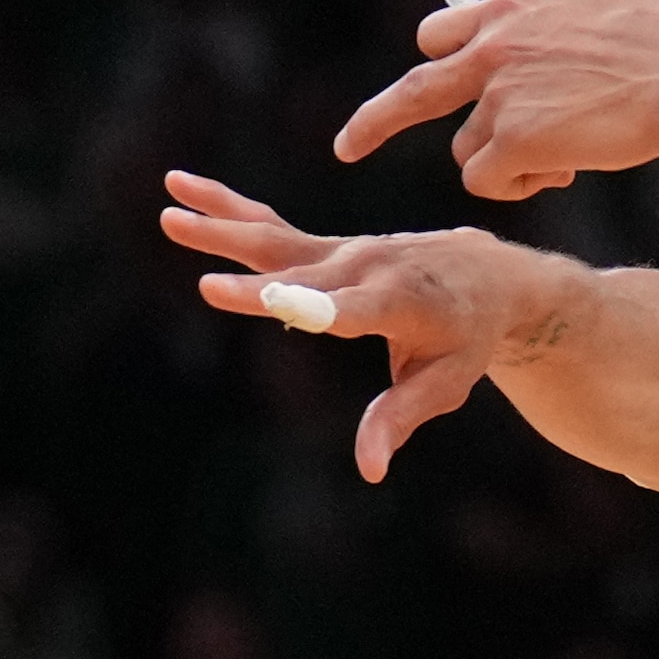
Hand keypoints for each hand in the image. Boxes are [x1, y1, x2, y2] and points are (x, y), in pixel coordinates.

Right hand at [158, 184, 591, 483]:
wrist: (487, 276)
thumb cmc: (465, 339)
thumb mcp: (445, 384)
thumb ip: (400, 419)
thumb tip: (369, 469)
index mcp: (398, 301)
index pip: (342, 308)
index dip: (304, 306)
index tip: (271, 302)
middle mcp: (366, 267)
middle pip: (297, 268)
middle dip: (248, 268)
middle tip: (198, 265)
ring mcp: (344, 251)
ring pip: (276, 237)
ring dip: (221, 221)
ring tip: (171, 202)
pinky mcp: (328, 246)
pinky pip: (274, 227)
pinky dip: (230, 208)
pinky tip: (184, 189)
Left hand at [332, 0, 658, 194]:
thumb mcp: (587, 0)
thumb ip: (538, 15)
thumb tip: (510, 23)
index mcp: (508, 11)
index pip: (439, 37)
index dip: (438, 64)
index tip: (421, 80)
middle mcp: (492, 50)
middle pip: (413, 92)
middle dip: (374, 123)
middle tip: (347, 148)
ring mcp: (499, 97)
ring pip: (467, 149)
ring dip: (502, 161)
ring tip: (559, 161)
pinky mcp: (515, 141)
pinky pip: (488, 181)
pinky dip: (516, 186)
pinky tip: (561, 174)